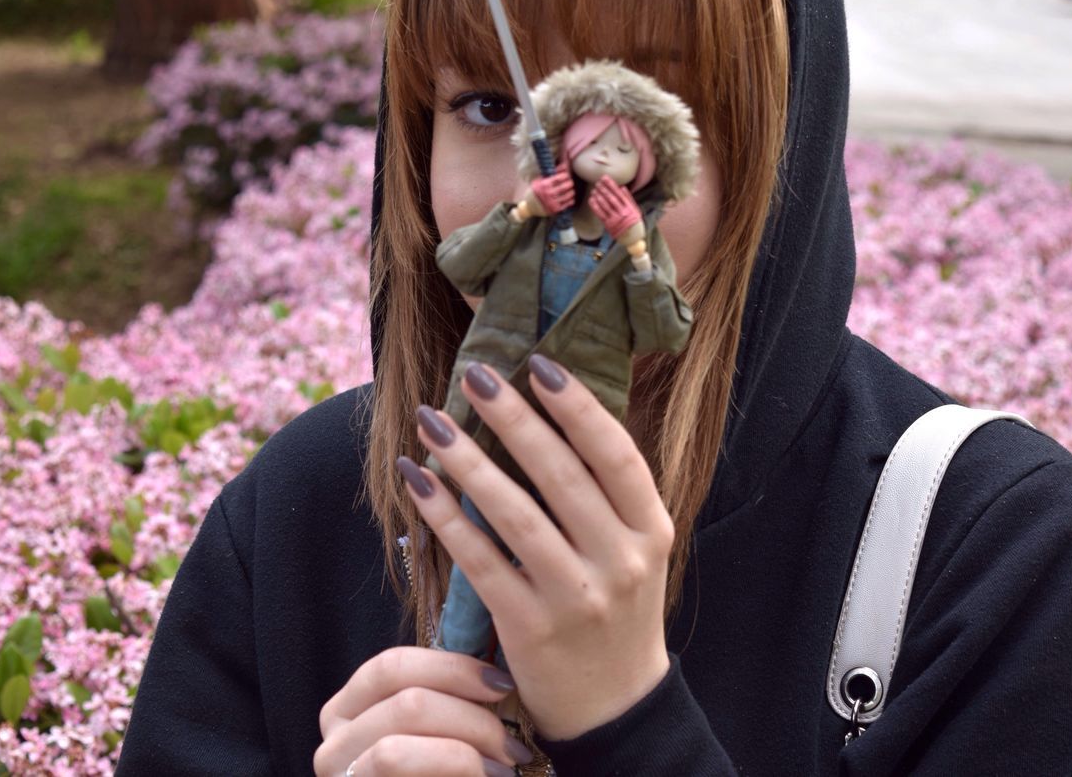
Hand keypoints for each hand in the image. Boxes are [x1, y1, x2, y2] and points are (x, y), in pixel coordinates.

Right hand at [314, 646, 529, 775]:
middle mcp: (333, 740)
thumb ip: (445, 699)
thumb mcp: (440, 734)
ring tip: (506, 763)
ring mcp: (340, 773)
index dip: (453, 667)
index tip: (503, 684)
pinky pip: (401, 759)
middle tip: (513, 741)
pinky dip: (459, 763)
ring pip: (408, 724)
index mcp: (350, 710)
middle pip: (408, 698)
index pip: (392, 665)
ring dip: (471, 742)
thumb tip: (490, 651)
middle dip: (473, 716)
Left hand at [401, 357, 673, 740]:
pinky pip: (481, 563)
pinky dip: (447, 519)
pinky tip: (419, 483)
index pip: (617, 456)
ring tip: (433, 421)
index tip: (540, 364)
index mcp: (652, 531)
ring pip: (517, 516)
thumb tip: (550, 410)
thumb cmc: (615, 609)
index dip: (579, 407)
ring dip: (469, 463)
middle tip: (476, 375)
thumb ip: (604, 494)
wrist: (615, 708)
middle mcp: (623, 561)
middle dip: (515, 419)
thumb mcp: (634, 549)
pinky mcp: (531, 629)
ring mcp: (577, 598)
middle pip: (563, 476)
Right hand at [529, 169, 575, 214]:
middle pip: (567, 185)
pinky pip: (569, 203)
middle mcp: (548, 194)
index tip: (566, 175)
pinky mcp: (556, 210)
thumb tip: (565, 165)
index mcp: (544, 185)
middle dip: (569, 182)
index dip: (566, 175)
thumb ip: (552, 172)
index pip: (560, 177)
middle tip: (569, 182)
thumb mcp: (540, 180)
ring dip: (571, 190)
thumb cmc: (536, 190)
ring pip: (569, 194)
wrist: (530, 207)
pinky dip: (571, 199)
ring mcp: (553, 203)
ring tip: (569, 189)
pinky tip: (568, 197)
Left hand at [588, 175, 641, 238]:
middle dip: (604, 189)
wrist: (632, 238)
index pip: (619, 194)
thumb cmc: (634, 222)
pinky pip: (600, 214)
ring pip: (605, 206)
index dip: (611, 185)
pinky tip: (591, 199)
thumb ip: (629, 198)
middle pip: (611, 199)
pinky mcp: (608, 225)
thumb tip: (622, 187)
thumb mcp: (635, 210)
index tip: (605, 178)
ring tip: (594, 190)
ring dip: (599, 197)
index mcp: (629, 208)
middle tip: (597, 182)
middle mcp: (622, 213)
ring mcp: (615, 219)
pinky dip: (595, 206)